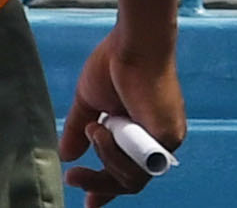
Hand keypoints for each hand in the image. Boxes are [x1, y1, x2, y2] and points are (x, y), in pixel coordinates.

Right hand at [63, 23, 186, 200]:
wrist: (133, 45)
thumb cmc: (114, 64)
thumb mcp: (89, 104)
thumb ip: (78, 131)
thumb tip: (66, 155)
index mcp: (137, 131)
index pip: (124, 171)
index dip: (104, 188)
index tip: (88, 201)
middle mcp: (154, 140)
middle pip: (127, 181)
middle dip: (97, 183)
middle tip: (74, 177)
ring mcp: (164, 141)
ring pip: (131, 179)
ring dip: (105, 158)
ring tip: (95, 130)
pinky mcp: (169, 138)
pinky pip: (139, 168)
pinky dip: (115, 154)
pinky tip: (105, 131)